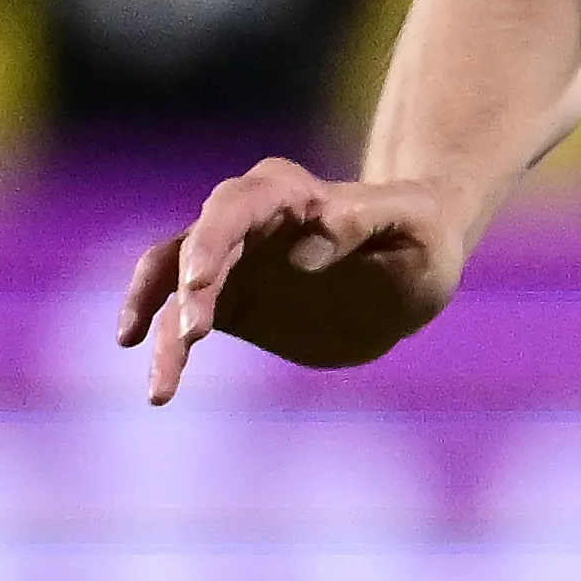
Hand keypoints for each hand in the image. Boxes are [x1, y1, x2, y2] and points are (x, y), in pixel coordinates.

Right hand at [115, 162, 477, 401]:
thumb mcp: (411, 222)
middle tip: (192, 335)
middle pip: (194, 246)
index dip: (210, 240)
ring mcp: (231, 262)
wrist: (415, 271)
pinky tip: (161, 385)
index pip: (233, 207)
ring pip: (174, 286)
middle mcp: (245, 221)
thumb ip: (362, 222)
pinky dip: (168, 349)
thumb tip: (306, 251)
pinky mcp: (230, 304)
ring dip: (161, 328)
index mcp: (286, 192)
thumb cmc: (419, 233)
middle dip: (184, 288)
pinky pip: (183, 322)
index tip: (198, 282)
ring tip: (161, 388)